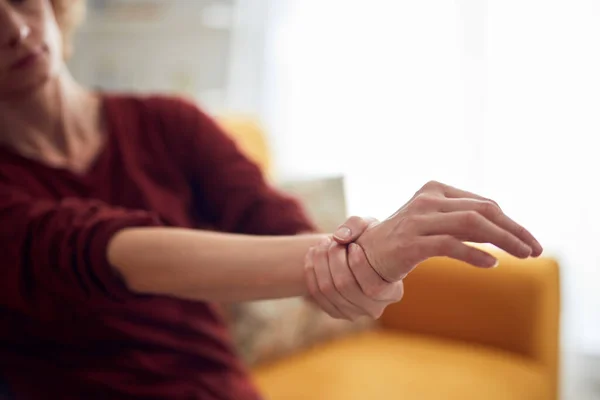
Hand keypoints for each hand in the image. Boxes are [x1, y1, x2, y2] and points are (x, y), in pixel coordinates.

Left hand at [304, 217, 403, 319]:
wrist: (360, 254)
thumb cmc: (370, 239)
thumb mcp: (369, 225)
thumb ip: (356, 225)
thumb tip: (339, 237)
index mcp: (393, 292)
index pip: (373, 287)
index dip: (358, 264)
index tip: (353, 245)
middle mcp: (375, 308)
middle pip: (345, 286)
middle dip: (334, 258)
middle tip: (331, 240)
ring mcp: (354, 313)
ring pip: (328, 289)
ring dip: (320, 262)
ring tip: (322, 244)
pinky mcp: (335, 312)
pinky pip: (316, 294)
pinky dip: (311, 272)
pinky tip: (312, 254)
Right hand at [356, 181, 543, 281]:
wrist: (365, 255)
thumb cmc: (405, 240)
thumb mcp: (436, 223)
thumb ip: (464, 221)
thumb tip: (505, 230)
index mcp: (435, 189)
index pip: (483, 202)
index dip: (510, 221)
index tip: (528, 240)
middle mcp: (427, 200)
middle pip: (483, 210)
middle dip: (514, 229)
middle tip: (535, 249)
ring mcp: (418, 220)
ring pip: (472, 224)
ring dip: (504, 240)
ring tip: (525, 256)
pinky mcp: (411, 242)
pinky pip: (451, 245)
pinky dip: (475, 255)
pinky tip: (492, 264)